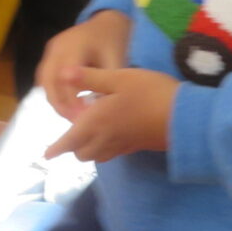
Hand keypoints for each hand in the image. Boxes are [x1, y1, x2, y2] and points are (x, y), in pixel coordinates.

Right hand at [38, 12, 132, 121]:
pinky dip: (53, 93)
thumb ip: (106, 82)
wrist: (106, 21)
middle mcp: (57, 47)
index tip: (81, 117)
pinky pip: (45, 77)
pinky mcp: (49, 54)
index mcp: (75, 46)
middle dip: (59, 104)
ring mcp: (51, 50)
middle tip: (73, 121)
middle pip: (49, 81)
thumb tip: (98, 111)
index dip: (70, 100)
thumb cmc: (113, 41)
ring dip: (54, 100)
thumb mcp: (116, 60)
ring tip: (70, 116)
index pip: (65, 77)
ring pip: (43, 81)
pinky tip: (66, 105)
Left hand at [45, 68, 177, 163]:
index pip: (70, 140)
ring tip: (88, 136)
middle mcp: (107, 138)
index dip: (56, 148)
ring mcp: (124, 145)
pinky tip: (111, 136)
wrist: (185, 116)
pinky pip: (113, 154)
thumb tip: (62, 74)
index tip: (46, 155)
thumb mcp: (118, 77)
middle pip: (82, 153)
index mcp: (97, 122)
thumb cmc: (149, 92)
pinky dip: (105, 150)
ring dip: (89, 150)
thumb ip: (89, 78)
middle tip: (70, 136)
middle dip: (72, 148)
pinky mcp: (138, 146)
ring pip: (97, 156)